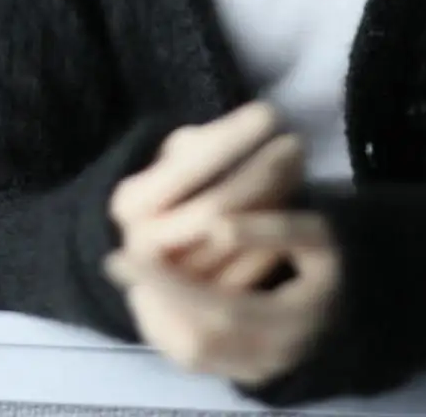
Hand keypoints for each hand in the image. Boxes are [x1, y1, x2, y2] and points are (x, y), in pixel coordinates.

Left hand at [104, 210, 340, 386]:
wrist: (358, 300)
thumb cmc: (336, 259)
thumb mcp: (318, 236)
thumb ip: (273, 229)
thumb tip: (215, 227)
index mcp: (291, 323)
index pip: (219, 310)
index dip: (171, 285)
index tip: (130, 252)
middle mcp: (271, 359)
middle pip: (197, 339)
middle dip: (154, 299)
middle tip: (120, 262)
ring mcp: (257, 372)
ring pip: (191, 355)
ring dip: (156, 316)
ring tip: (134, 277)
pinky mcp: (246, 373)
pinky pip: (196, 360)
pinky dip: (168, 329)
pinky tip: (155, 297)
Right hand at [108, 101, 303, 289]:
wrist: (153, 253)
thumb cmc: (174, 188)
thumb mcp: (178, 155)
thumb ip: (211, 142)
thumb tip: (266, 117)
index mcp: (128, 202)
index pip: (188, 168)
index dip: (231, 139)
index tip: (270, 112)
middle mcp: (139, 246)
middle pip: (215, 208)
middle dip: (260, 172)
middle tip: (297, 144)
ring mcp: (166, 284)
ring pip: (232, 243)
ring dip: (271, 202)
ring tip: (296, 167)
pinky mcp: (193, 312)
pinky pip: (245, 276)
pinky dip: (270, 241)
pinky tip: (291, 211)